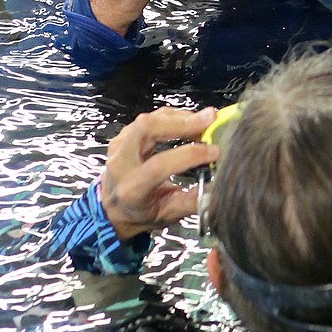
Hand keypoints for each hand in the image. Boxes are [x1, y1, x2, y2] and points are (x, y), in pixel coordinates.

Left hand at [101, 106, 218, 240]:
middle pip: (146, 129)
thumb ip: (193, 201)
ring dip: (179, 117)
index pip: (159, 165)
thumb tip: (218, 186)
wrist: (113, 209)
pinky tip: (188, 123)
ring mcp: (118, 146)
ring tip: (203, 122)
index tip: (214, 151)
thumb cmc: (142, 213)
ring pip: (148, 119)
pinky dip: (171, 117)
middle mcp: (120, 163)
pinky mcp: (122, 135)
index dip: (189, 154)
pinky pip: (148, 119)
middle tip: (209, 119)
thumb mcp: (169, 215)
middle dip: (181, 121)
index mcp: (131, 188)